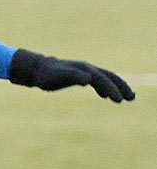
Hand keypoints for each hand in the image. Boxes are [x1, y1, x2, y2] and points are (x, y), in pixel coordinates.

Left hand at [8, 49, 134, 102]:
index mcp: (84, 69)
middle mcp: (87, 69)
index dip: (111, 89)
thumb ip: (73, 76)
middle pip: (109, 77)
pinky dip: (104, 88)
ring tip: (126, 98)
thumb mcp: (58, 76)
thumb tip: (89, 79)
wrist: (38, 69)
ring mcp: (85, 71)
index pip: (102, 79)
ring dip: (116, 87)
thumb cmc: (47, 75)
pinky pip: (97, 81)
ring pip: (105, 78)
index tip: (119, 100)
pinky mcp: (80, 76)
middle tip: (131, 98)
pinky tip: (105, 96)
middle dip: (121, 87)